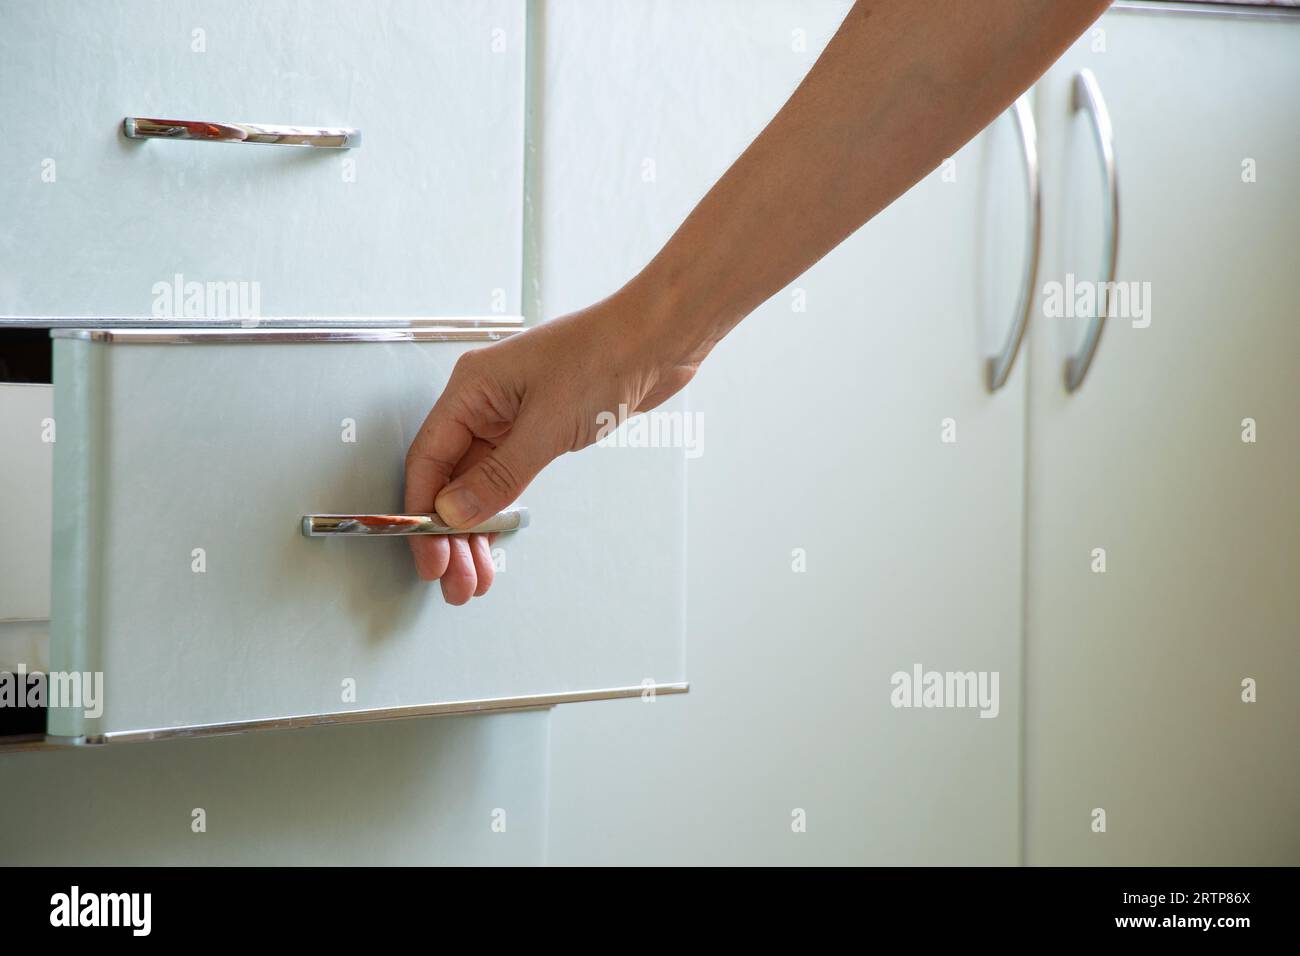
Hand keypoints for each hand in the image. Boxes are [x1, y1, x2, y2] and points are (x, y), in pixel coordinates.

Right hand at [404, 286, 703, 602]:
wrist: (657, 340)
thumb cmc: (605, 357)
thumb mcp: (548, 424)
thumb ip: (499, 475)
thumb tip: (455, 513)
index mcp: (471, 389)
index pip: (428, 460)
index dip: (422, 512)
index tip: (429, 556)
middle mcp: (483, 402)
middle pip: (449, 478)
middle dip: (450, 534)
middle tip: (454, 581)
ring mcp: (510, 417)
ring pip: (477, 483)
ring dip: (475, 531)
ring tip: (476, 578)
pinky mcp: (537, 429)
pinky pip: (504, 477)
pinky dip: (500, 511)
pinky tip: (496, 543)